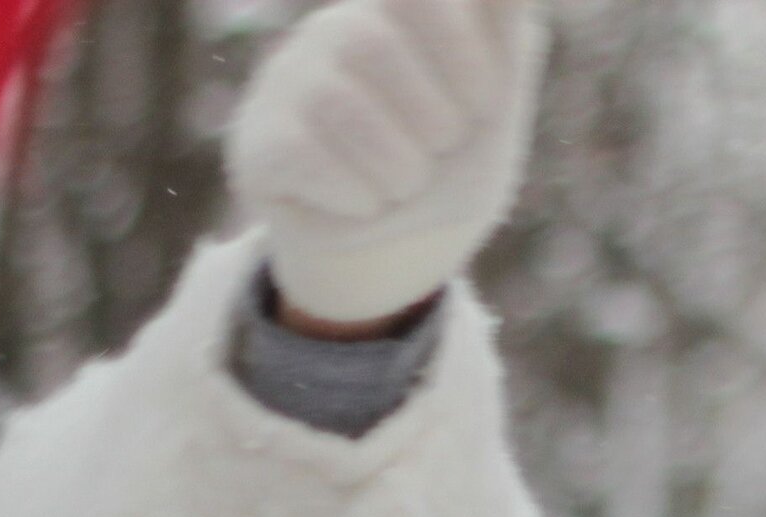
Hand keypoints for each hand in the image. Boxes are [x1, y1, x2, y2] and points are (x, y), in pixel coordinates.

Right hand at [227, 0, 541, 329]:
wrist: (395, 244)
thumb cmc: (448, 159)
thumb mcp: (492, 103)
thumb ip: (505, 36)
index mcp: (393, 12)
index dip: (458, 46)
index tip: (485, 103)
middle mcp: (332, 33)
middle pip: (369, 41)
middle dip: (432, 118)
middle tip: (443, 150)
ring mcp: (287, 86)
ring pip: (334, 102)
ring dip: (396, 166)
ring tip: (408, 184)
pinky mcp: (260, 145)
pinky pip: (299, 155)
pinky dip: (353, 195)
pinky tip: (368, 202)